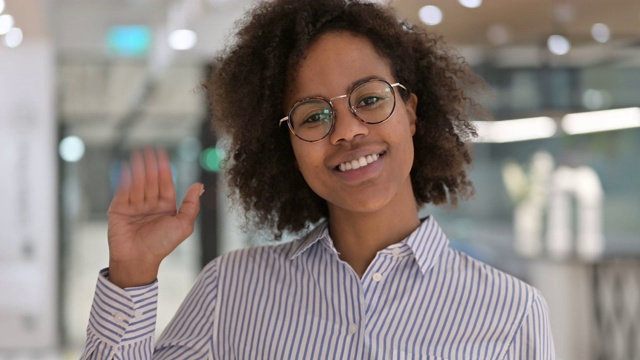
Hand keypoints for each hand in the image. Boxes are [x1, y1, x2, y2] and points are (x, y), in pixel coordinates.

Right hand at [106, 147, 202, 287]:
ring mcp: (134, 206)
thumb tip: (199, 185)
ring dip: (138, 169)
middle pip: (151, 180)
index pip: (165, 183)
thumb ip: (191, 205)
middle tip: (148, 149)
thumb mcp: (183, 225)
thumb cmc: (162, 245)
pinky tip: (126, 167)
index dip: (164, 168)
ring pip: (137, 183)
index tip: (162, 154)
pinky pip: (122, 191)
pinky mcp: (119, 210)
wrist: (138, 260)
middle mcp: (150, 205)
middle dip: (150, 165)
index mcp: (165, 207)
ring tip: (138, 154)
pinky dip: (124, 179)